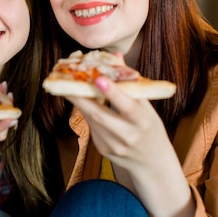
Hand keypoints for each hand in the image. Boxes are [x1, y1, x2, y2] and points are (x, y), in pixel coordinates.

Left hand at [66, 76, 194, 216]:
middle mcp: (128, 136)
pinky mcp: (102, 149)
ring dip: (78, 101)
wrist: (151, 161)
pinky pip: (90, 126)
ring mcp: (113, 145)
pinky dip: (85, 111)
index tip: (99, 79)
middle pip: (99, 114)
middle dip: (81, 96)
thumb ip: (130, 82)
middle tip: (66, 79)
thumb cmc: (149, 127)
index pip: (127, 106)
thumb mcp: (146, 106)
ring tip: (67, 84)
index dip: (113, 93)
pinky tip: (80, 100)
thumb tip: (115, 55)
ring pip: (91, 119)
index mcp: (143, 122)